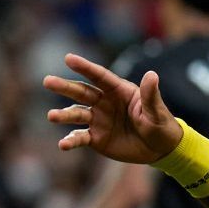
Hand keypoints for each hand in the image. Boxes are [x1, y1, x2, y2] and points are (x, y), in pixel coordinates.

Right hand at [45, 53, 181, 163]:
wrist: (160, 149)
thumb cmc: (160, 125)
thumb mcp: (157, 111)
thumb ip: (150, 95)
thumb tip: (152, 74)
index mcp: (119, 91)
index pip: (99, 76)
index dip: (85, 67)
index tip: (69, 58)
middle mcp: (104, 103)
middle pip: (81, 92)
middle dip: (65, 87)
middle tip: (47, 81)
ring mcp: (98, 120)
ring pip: (76, 114)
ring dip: (63, 115)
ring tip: (51, 116)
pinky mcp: (96, 138)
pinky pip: (80, 137)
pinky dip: (71, 141)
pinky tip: (63, 145)